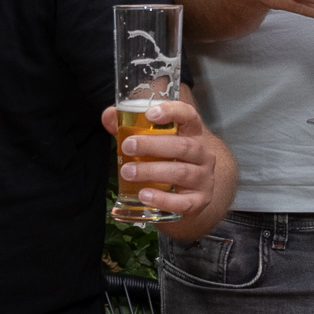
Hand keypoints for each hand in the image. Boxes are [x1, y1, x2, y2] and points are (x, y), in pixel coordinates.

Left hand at [104, 94, 221, 224]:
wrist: (189, 195)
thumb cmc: (168, 161)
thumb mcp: (153, 142)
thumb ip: (131, 127)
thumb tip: (108, 117)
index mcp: (192, 133)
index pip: (189, 115)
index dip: (172, 112)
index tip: (149, 114)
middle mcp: (203, 154)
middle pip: (183, 146)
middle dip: (152, 145)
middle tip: (127, 147)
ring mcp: (204, 179)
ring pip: (181, 173)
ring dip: (152, 171)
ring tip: (127, 172)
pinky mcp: (200, 201)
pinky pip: (183, 202)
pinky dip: (162, 199)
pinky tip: (144, 195)